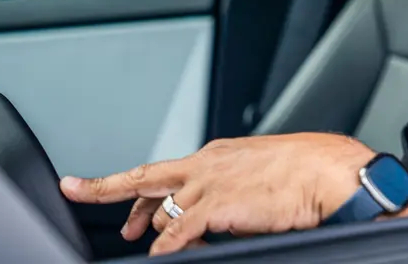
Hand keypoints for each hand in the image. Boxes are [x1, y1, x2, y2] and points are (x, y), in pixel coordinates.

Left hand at [60, 133, 375, 255]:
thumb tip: (215, 221)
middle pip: (144, 176)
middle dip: (105, 186)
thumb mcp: (258, 178)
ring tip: (148, 243)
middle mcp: (207, 164)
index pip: (164, 169)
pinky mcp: (217, 205)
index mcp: (218, 154)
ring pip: (159, 208)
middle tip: (77, 189)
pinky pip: (175, 233)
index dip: (132, 182)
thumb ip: (229, 195)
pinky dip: (163, 248)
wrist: (329, 171)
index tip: (106, 186)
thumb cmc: (306, 172)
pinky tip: (158, 255)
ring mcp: (209, 182)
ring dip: (149, 229)